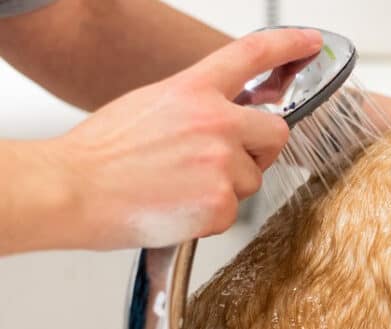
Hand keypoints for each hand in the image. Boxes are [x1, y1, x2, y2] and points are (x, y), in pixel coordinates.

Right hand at [48, 28, 322, 249]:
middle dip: (259, 150)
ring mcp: (221, 162)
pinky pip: (233, 212)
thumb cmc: (102, 154)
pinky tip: (177, 208)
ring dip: (226, 187)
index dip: (288, 45)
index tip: (310, 42)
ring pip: (253, 178)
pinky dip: (209, 216)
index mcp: (193, 90)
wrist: (72, 190)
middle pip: (276, 132)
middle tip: (225, 162)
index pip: (251, 54)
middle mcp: (215, 121)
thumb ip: (195, 106)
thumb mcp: (150, 106)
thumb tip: (224, 117)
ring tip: (180, 188)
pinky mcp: (220, 203)